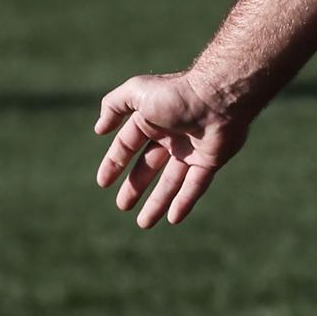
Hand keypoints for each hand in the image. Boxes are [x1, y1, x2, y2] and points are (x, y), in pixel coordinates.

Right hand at [93, 71, 249, 227]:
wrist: (218, 98)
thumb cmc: (176, 94)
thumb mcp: (136, 92)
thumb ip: (113, 106)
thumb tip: (98, 129)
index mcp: (152, 119)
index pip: (128, 144)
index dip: (114, 162)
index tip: (103, 183)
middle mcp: (171, 135)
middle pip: (149, 166)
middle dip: (135, 185)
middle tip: (122, 206)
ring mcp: (192, 149)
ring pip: (172, 182)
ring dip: (157, 202)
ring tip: (144, 223)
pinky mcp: (210, 161)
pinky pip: (195, 186)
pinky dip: (184, 202)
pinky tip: (172, 219)